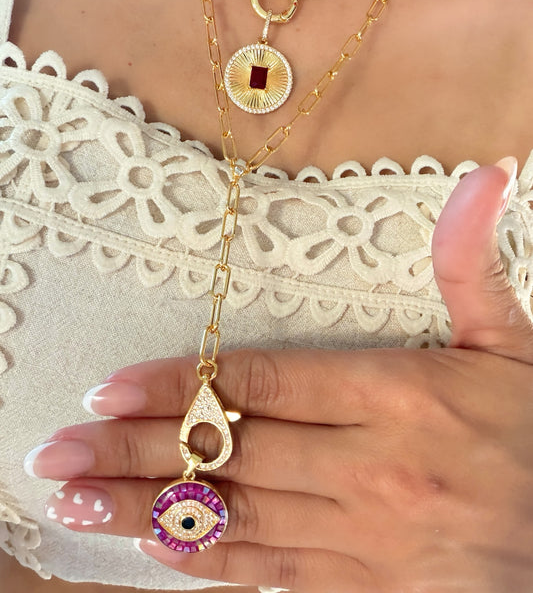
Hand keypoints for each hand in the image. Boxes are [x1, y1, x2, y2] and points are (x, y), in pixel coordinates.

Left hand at [25, 159, 532, 591]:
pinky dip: (208, 561)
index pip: (264, 384)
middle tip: (60, 450)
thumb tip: (481, 177)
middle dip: (137, 448)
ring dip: (148, 508)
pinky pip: (273, 572)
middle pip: (231, 450)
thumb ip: (472, 262)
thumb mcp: (512, 343)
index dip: (182, 385)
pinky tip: (153, 548)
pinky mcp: (367, 585)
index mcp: (399, 394)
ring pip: (236, 517)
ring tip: (78, 498)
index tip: (113, 387)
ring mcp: (364, 534)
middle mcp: (371, 466)